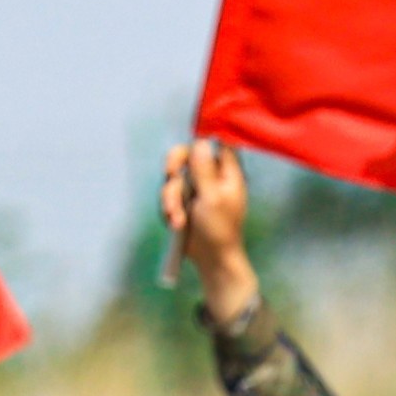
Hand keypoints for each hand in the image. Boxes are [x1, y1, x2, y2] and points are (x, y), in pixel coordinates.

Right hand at [163, 138, 265, 321]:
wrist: (211, 258)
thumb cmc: (220, 229)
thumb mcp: (212, 197)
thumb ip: (204, 170)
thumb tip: (200, 142)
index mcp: (227, 172)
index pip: (217, 142)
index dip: (203, 137)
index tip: (189, 140)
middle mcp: (210, 175)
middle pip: (186, 154)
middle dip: (174, 166)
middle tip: (169, 173)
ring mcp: (195, 188)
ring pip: (173, 177)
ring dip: (171, 198)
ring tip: (177, 219)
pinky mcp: (182, 201)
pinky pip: (168, 194)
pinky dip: (169, 209)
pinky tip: (176, 224)